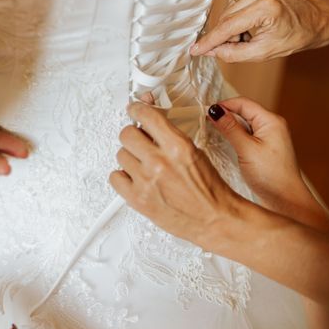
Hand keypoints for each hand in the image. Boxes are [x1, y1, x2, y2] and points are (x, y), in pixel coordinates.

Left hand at [110, 101, 246, 247]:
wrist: (214, 219)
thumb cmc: (209, 190)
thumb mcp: (194, 152)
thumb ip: (169, 135)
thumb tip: (150, 117)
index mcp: (177, 147)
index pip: (146, 116)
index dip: (137, 109)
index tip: (134, 110)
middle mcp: (159, 162)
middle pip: (127, 134)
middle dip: (134, 135)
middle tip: (141, 141)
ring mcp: (145, 181)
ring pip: (120, 154)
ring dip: (131, 157)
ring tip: (144, 165)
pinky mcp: (137, 199)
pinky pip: (115, 177)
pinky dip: (123, 176)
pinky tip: (136, 178)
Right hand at [190, 0, 328, 61]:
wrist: (313, 20)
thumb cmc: (292, 38)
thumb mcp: (263, 53)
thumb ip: (233, 53)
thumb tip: (209, 51)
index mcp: (267, 7)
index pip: (229, 26)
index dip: (210, 40)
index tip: (195, 49)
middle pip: (227, 15)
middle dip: (226, 33)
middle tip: (238, 44)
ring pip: (230, 6)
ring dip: (233, 21)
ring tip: (250, 30)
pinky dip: (239, 9)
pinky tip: (252, 15)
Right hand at [207, 97, 328, 231]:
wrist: (286, 201)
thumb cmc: (271, 176)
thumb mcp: (246, 149)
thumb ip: (230, 128)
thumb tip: (215, 111)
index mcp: (271, 121)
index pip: (244, 103)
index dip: (224, 105)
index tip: (206, 112)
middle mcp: (272, 126)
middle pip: (244, 112)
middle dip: (225, 114)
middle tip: (206, 122)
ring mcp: (269, 138)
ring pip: (244, 124)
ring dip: (229, 126)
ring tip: (212, 131)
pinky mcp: (265, 149)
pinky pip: (247, 136)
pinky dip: (235, 136)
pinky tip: (225, 143)